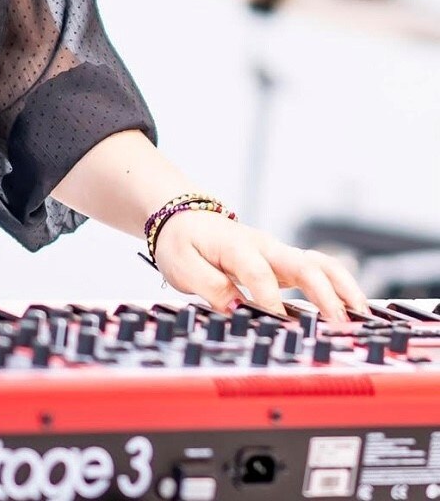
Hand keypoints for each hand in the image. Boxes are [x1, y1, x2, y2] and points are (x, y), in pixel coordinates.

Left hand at [153, 210, 368, 320]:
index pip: (258, 275)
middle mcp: (264, 247)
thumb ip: (209, 287)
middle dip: (325, 295)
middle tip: (339, 326)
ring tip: (362, 318)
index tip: (280, 326)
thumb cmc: (182, 243)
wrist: (183, 217)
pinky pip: (318, 271)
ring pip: (319, 265)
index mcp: (236, 246)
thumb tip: (237, 309)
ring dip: (343, 289)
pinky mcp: (284, 262)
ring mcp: (277, 253)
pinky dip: (339, 288)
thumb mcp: (182, 267)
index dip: (270, 301)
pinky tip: (354, 310)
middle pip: (303, 265)